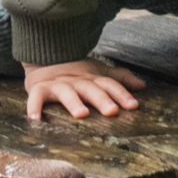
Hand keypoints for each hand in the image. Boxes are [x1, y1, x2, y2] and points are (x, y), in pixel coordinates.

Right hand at [22, 58, 146, 121]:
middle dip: (101, 99)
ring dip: (73, 102)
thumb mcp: (99, 73)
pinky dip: (34, 107)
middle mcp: (77, 81)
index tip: (134, 106)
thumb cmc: (76, 73)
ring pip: (66, 92)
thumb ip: (119, 79)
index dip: (122, 94)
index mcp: (92, 78)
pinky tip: (36, 120)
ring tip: (81, 114)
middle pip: (91, 88)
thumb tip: (143, 86)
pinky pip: (36, 98)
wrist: (45, 57)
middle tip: (112, 111)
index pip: (109, 84)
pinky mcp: (39, 89)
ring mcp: (58, 84)